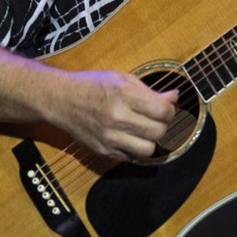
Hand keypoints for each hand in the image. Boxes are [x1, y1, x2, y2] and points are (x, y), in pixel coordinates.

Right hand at [45, 70, 178, 161]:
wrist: (61, 100)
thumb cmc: (92, 85)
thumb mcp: (122, 79)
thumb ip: (149, 91)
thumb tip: (175, 98)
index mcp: (123, 94)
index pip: (163, 111)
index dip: (170, 110)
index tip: (165, 107)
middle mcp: (117, 117)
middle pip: (158, 132)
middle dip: (162, 125)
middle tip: (156, 119)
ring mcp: (109, 137)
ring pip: (148, 150)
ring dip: (150, 140)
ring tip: (144, 131)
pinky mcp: (103, 150)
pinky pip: (131, 157)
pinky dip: (135, 149)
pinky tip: (130, 137)